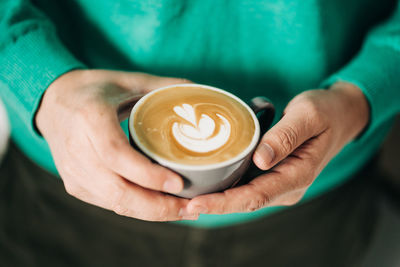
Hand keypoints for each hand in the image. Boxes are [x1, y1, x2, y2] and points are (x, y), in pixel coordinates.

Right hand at [36, 69, 196, 220]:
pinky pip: (110, 203)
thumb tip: (201, 91)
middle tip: (190, 208)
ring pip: (115, 203)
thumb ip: (164, 86)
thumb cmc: (94, 90)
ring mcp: (73, 172)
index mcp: (89, 118)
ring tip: (183, 211)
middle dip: (157, 206)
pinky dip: (137, 209)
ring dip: (151, 213)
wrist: (53, 103)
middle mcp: (77, 150)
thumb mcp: (127, 79)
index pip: (117, 155)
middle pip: (117, 190)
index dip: (148, 174)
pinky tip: (160, 207)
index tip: (179, 184)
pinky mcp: (75, 185)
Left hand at [187, 82, 368, 213]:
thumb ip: (286, 136)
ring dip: (216, 199)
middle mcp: (287, 186)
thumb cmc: (325, 112)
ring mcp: (279, 182)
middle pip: (245, 201)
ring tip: (185, 197)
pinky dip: (225, 187)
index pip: (256, 196)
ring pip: (243, 197)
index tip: (198, 203)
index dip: (225, 202)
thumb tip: (260, 159)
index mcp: (298, 175)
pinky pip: (246, 185)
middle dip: (213, 205)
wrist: (339, 115)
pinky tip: (204, 183)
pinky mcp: (272, 175)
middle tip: (181, 205)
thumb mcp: (308, 115)